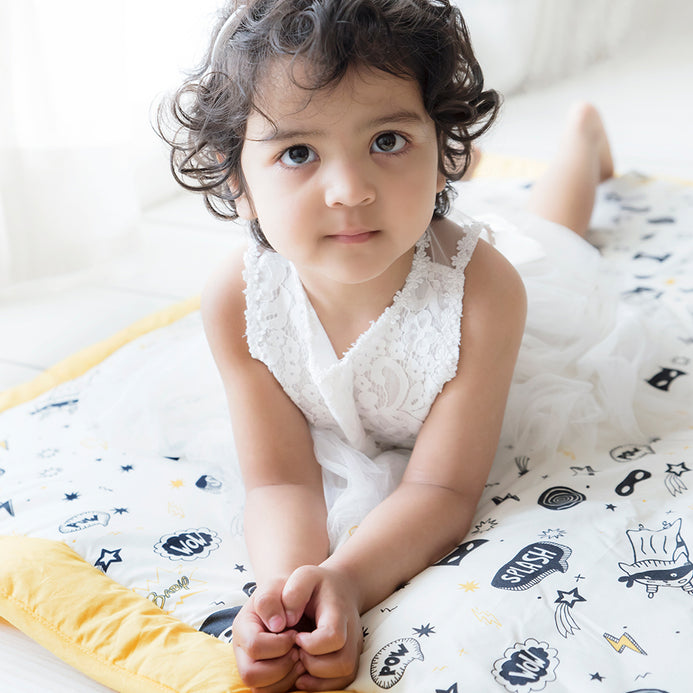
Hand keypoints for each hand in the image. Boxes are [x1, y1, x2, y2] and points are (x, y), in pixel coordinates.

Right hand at [232, 578, 303, 691]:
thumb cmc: (283, 591)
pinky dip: (289, 684)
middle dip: (281, 665)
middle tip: (298, 651)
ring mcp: (251, 666)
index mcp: (242, 627)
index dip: (279, 644)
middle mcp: (242, 651)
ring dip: (287, 677)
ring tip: (301, 658)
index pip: (254, 646)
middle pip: (251, 675)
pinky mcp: (265, 677)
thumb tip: (276, 625)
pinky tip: (301, 665)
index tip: (296, 633)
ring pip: (261, 690)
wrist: (289, 598)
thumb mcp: (276, 585)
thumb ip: (270, 600)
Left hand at [282, 565, 361, 690]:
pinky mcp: (350, 659)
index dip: (312, 643)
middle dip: (313, 664)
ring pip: (345, 676)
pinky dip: (321, 684)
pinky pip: (342, 683)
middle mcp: (352, 633)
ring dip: (317, 677)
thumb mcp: (303, 576)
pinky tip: (303, 673)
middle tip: (296, 651)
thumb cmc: (317, 584)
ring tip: (299, 661)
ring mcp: (354, 648)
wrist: (340, 588)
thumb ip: (294, 593)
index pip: (334, 637)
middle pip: (343, 663)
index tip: (296, 635)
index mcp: (339, 612)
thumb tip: (287, 621)